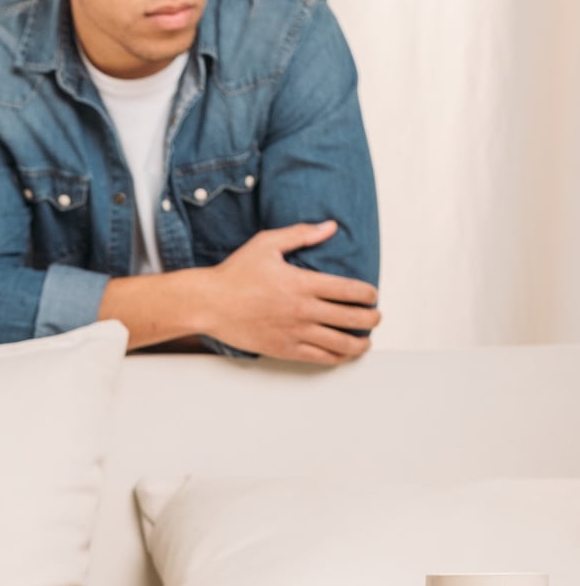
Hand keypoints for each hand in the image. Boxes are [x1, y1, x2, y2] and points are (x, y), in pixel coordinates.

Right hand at [205, 221, 380, 364]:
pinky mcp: (284, 349)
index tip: (373, 295)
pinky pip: (319, 358)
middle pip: (352, 319)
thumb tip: (330, 227)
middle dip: (371, 319)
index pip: (350, 291)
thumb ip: (302, 234)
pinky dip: (337, 357)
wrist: (209, 303)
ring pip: (340, 343)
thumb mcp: (267, 243)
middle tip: (375, 317)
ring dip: (359, 343)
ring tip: (365, 341)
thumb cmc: (235, 273)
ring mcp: (294, 332)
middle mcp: (303, 310)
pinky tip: (342, 354)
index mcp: (303, 283)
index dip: (369, 294)